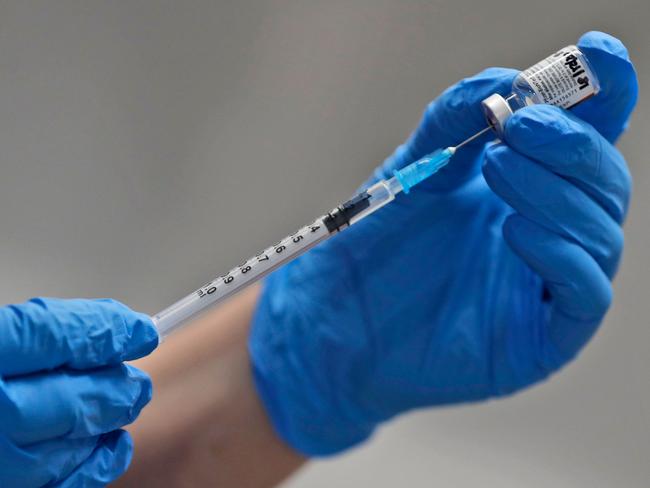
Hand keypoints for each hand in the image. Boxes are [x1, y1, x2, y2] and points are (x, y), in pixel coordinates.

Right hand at [0, 298, 157, 486]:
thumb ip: (32, 334)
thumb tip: (107, 330)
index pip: (55, 336)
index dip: (108, 331)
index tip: (139, 331)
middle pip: (72, 399)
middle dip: (117, 387)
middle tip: (137, 379)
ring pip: (70, 448)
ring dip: (107, 423)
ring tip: (127, 403)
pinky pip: (58, 487)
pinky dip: (93, 468)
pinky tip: (112, 447)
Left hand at [249, 31, 637, 454]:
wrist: (337, 317)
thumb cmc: (376, 246)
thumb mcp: (414, 169)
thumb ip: (455, 121)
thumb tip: (502, 83)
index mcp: (527, 185)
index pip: (589, 134)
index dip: (605, 91)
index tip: (593, 52)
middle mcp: (548, 229)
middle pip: (602, 178)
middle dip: (569, 144)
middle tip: (519, 125)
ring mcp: (547, 283)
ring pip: (599, 230)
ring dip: (556, 191)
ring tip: (498, 168)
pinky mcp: (544, 335)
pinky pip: (584, 292)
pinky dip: (561, 254)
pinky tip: (514, 229)